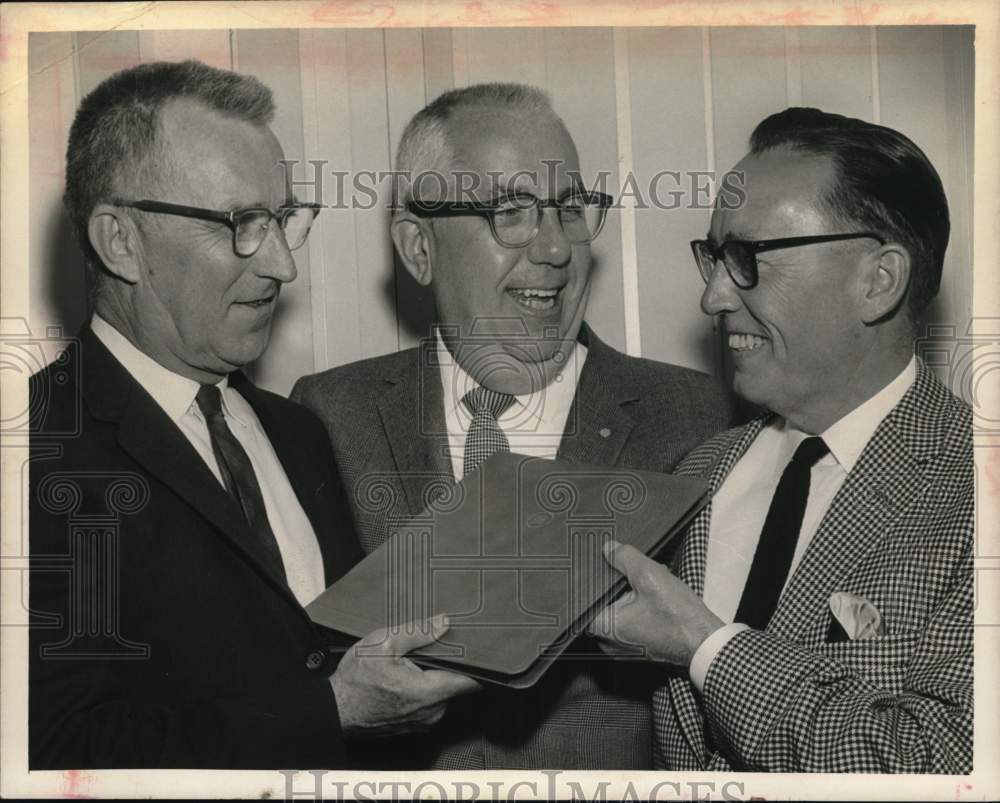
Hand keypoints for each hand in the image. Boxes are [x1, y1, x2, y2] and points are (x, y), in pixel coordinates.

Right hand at [331, 614, 481, 735]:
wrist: (335, 710)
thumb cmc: (355, 681)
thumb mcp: (383, 643)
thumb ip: (418, 632)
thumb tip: (444, 623)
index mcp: (428, 691)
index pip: (472, 681)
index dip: (478, 663)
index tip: (478, 649)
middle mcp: (432, 711)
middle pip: (457, 684)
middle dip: (449, 664)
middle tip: (434, 648)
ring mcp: (424, 721)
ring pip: (443, 692)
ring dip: (434, 676)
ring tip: (414, 663)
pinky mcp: (416, 724)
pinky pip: (430, 702)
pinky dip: (424, 688)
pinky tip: (406, 677)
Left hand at [588, 541, 723, 665]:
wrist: (705, 641)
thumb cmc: (680, 617)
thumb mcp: (650, 575)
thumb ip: (625, 557)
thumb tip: (609, 549)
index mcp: (604, 626)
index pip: (583, 598)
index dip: (592, 579)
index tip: (602, 567)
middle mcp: (608, 641)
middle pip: (602, 603)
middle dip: (617, 585)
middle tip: (634, 577)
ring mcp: (623, 647)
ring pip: (618, 610)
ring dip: (631, 595)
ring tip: (649, 587)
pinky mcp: (637, 646)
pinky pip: (630, 621)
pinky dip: (639, 607)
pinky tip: (655, 598)